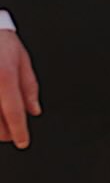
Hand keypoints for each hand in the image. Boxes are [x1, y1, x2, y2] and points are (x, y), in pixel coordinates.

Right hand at [0, 31, 40, 147]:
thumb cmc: (0, 41)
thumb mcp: (21, 58)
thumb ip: (28, 87)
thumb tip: (34, 110)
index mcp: (4, 75)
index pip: (13, 111)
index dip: (19, 131)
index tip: (22, 141)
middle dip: (5, 133)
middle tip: (11, 134)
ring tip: (2, 126)